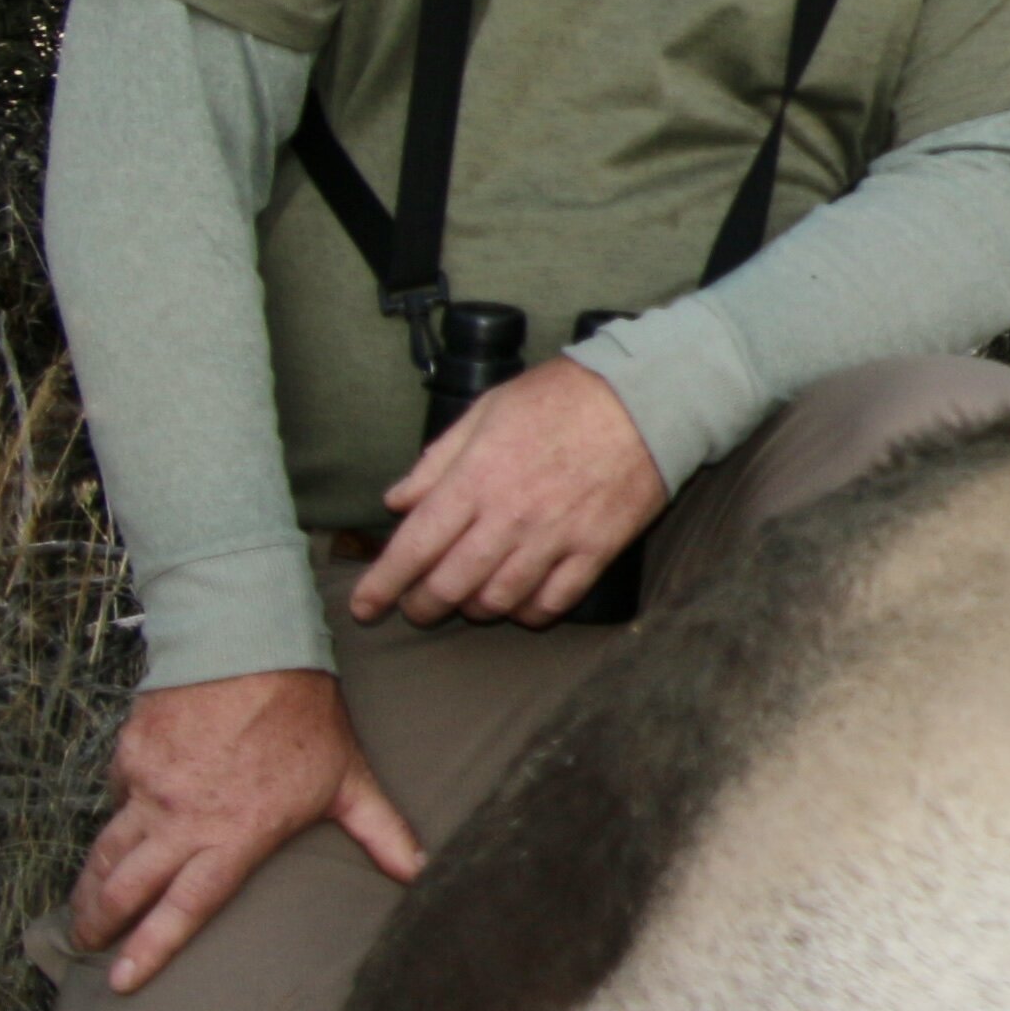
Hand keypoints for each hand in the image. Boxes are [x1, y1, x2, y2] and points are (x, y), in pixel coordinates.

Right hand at [71, 669, 421, 991]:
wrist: (251, 644)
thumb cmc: (306, 715)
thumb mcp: (349, 777)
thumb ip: (380, 830)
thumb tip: (419, 871)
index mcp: (234, 835)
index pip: (185, 907)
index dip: (152, 947)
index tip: (122, 981)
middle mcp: (183, 820)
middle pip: (126, 887)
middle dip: (100, 922)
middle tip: (86, 945)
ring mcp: (150, 788)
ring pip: (106, 850)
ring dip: (87, 887)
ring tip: (80, 914)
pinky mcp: (130, 755)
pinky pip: (113, 798)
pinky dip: (110, 818)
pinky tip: (110, 834)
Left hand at [354, 354, 669, 627]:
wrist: (645, 398)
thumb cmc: (561, 397)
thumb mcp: (486, 411)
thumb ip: (438, 460)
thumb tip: (397, 502)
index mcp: (475, 478)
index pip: (414, 546)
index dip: (382, 584)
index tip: (364, 606)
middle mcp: (509, 516)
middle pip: (449, 585)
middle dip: (421, 606)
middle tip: (415, 608)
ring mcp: (555, 537)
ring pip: (498, 601)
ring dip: (473, 610)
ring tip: (468, 603)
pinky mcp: (596, 550)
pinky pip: (554, 602)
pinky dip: (529, 613)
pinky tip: (520, 604)